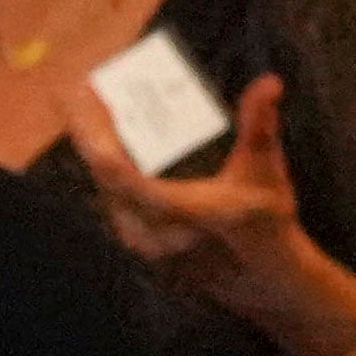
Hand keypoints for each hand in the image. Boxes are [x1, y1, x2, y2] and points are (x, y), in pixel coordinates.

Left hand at [58, 70, 355, 355]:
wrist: (262, 274)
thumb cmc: (266, 220)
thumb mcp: (266, 170)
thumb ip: (260, 125)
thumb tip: (270, 82)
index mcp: (175, 210)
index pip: (116, 171)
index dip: (94, 130)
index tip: (85, 91)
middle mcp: (148, 230)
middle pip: (101, 170)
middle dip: (90, 125)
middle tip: (87, 84)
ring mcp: (136, 239)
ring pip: (101, 182)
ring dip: (93, 142)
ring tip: (92, 101)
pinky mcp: (132, 238)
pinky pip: (107, 194)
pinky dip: (103, 163)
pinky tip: (104, 134)